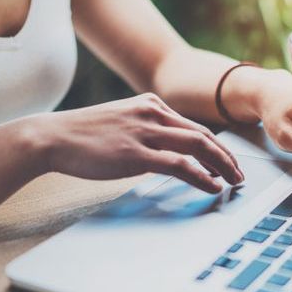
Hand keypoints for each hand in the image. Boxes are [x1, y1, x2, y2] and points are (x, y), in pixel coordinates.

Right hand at [30, 93, 242, 192]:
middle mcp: (153, 113)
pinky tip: (213, 186)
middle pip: (203, 135)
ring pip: (198, 146)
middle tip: (240, 175)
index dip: (217, 147)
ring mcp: (146, 132)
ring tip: (234, 182)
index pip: (194, 126)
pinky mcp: (137, 153)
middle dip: (227, 157)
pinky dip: (202, 176)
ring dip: (222, 165)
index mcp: (151, 105)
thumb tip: (166, 151)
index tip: (228, 162)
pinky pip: (181, 164)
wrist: (52, 137)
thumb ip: (145, 129)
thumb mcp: (121, 122)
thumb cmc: (83, 135)